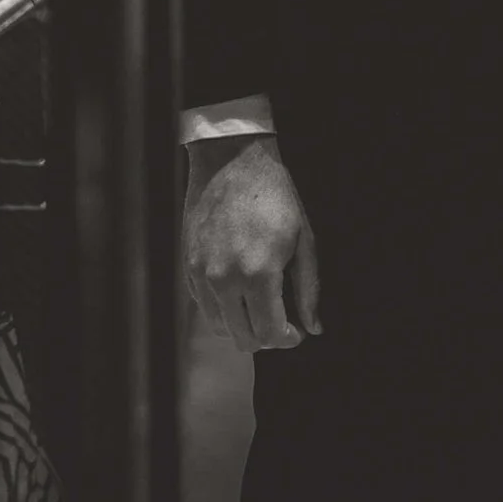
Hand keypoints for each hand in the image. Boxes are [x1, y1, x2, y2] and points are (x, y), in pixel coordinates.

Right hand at [184, 135, 321, 352]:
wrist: (233, 161)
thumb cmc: (275, 197)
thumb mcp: (304, 240)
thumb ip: (309, 289)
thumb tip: (314, 327)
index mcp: (259, 274)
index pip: (269, 334)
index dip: (286, 340)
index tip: (296, 332)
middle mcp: (225, 280)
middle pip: (243, 339)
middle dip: (266, 337)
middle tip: (281, 322)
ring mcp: (202, 274)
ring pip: (220, 327)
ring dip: (242, 326)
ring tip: (260, 307)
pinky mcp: (188, 265)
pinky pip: (203, 306)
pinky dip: (222, 309)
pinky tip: (239, 291)